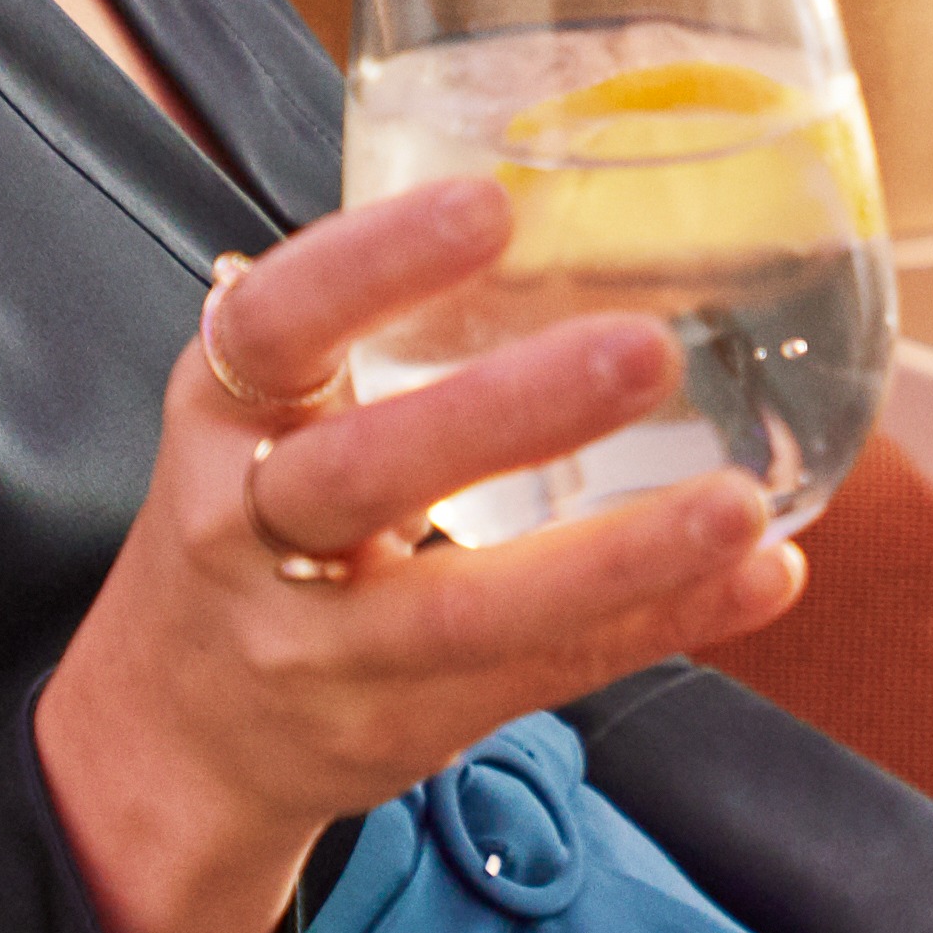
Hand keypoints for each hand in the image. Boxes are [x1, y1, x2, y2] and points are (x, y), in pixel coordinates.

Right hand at [33, 177, 806, 932]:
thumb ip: (372, 330)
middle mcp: (251, 532)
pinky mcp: (400, 726)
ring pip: (465, 610)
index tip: (490, 206)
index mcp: (224, 414)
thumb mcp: (263, 413)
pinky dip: (660, 624)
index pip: (276, 325)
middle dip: (505, 414)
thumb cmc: (252, 524)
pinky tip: (756, 577)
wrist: (175, 731)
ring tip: (736, 503)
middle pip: (367, 475)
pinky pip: (541, 676)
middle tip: (645, 348)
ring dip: (617, 556)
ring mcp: (320, 648)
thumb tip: (561, 200)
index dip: (373, 263)